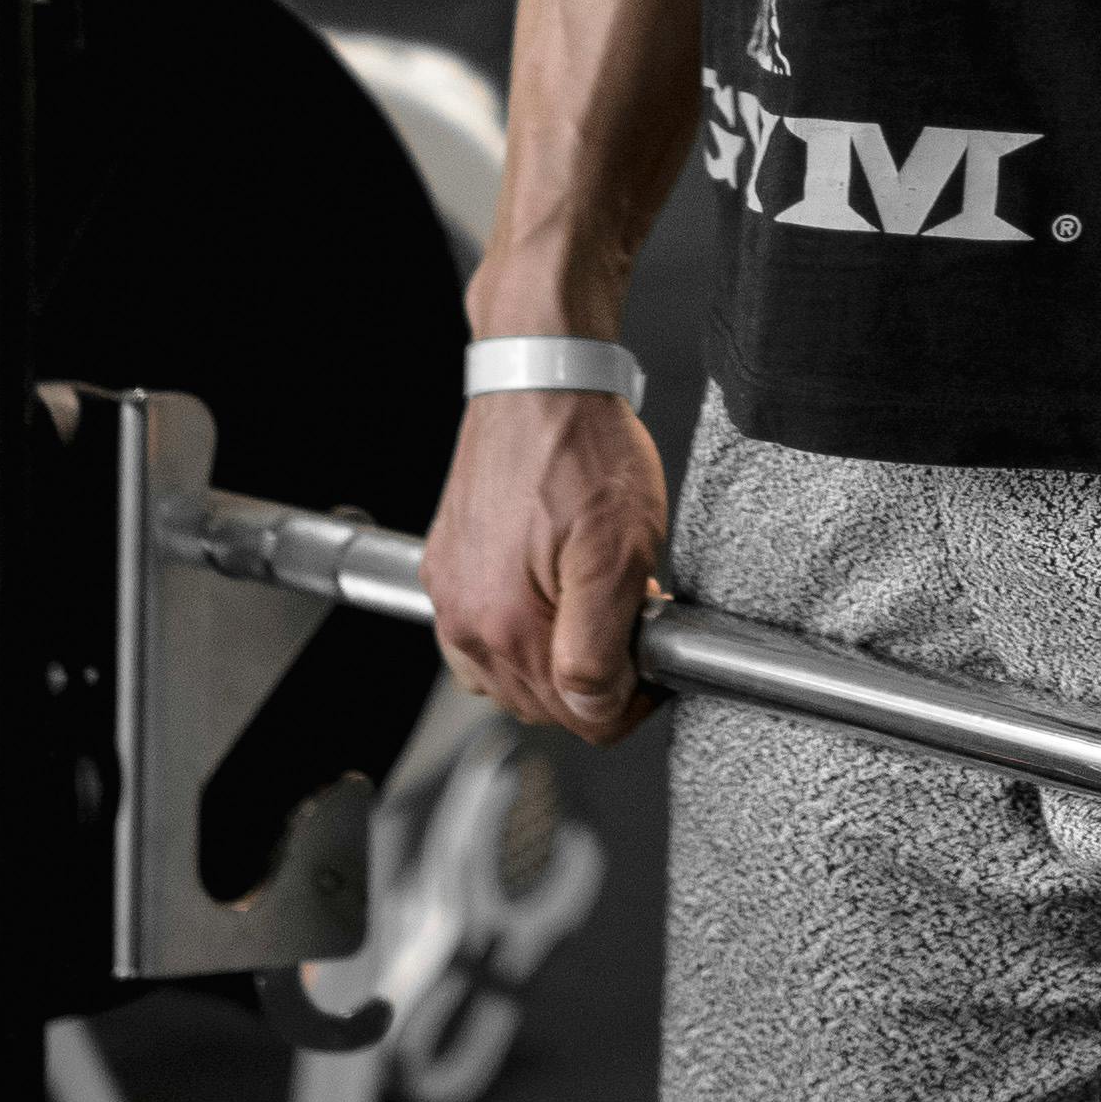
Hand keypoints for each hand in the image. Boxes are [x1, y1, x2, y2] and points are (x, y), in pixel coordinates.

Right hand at [419, 385, 668, 743]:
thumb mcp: (620, 552)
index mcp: (506, 626)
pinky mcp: (445, 570)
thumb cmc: (582, 449)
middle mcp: (465, 621)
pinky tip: (550, 601)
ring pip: (510, 679)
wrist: (540, 381)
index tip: (656, 660)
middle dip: (595, 679)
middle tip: (633, 622)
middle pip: (543, 705)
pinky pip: (480, 638)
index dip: (632, 701)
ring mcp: (449, 596)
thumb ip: (604, 647)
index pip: (580, 720)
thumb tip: (595, 710)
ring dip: (556, 662)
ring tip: (594, 608)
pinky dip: (519, 636)